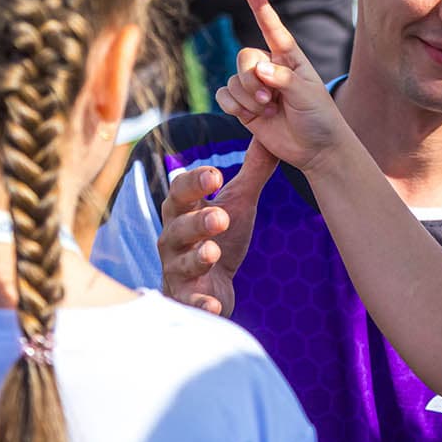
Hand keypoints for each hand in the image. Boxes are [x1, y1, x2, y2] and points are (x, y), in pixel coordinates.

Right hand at [158, 155, 271, 316]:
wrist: (214, 285)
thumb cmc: (221, 236)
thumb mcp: (238, 203)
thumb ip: (252, 171)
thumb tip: (268, 136)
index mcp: (183, 211)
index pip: (181, 191)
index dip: (195, 183)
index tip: (215, 175)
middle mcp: (173, 239)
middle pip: (178, 226)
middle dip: (198, 221)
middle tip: (220, 217)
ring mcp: (176, 270)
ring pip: (181, 263)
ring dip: (196, 258)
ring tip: (213, 252)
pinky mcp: (185, 298)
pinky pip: (189, 301)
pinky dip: (200, 303)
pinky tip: (212, 305)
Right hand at [213, 0, 351, 173]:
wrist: (315, 149)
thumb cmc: (319, 117)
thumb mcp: (308, 94)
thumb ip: (284, 78)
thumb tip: (258, 69)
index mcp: (290, 58)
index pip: (272, 27)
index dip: (260, 6)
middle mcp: (270, 67)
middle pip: (244, 56)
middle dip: (252, 80)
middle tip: (271, 101)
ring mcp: (256, 87)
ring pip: (234, 79)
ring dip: (248, 98)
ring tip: (269, 111)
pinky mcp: (244, 106)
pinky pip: (223, 95)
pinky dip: (232, 106)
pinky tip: (248, 116)